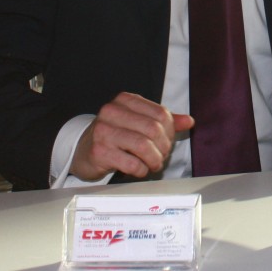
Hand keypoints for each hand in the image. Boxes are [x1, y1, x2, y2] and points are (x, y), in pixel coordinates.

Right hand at [70, 92, 193, 180]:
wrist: (83, 151)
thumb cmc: (115, 135)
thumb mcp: (138, 122)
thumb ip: (164, 121)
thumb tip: (189, 121)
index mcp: (125, 100)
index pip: (161, 114)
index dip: (171, 132)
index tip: (167, 142)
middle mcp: (112, 111)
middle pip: (154, 129)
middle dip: (163, 147)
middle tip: (161, 156)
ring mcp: (103, 131)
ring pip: (144, 146)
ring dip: (154, 160)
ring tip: (153, 164)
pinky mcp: (99, 152)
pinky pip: (132, 163)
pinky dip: (141, 170)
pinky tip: (139, 170)